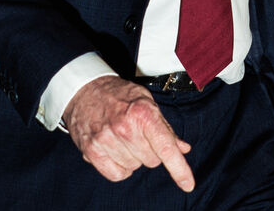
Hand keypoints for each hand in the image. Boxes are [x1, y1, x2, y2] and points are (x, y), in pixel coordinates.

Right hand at [63, 76, 194, 191]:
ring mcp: (107, 140)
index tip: (188, 184)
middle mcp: (125, 127)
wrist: (84, 89)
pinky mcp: (92, 151)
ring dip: (133, 157)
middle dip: (150, 151)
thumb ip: (165, 127)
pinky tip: (116, 150)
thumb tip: (183, 148)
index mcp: (143, 113)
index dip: (179, 168)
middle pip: (152, 161)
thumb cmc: (118, 94)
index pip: (165, 148)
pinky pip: (117, 175)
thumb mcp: (146, 101)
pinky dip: (120, 167)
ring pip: (135, 168)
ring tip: (123, 138)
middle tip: (139, 134)